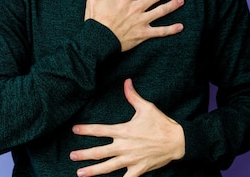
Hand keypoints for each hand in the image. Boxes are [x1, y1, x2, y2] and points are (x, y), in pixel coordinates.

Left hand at [70, 79, 184, 176]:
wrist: (177, 141)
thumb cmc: (161, 123)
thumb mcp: (147, 107)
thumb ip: (133, 96)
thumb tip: (126, 81)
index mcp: (124, 131)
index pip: (100, 130)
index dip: (86, 130)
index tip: (75, 130)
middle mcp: (124, 147)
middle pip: (99, 152)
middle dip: (84, 154)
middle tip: (72, 156)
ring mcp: (130, 160)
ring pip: (107, 167)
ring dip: (92, 171)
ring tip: (80, 173)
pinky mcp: (138, 169)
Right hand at [85, 0, 183, 51]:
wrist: (97, 42)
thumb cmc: (95, 22)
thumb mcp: (93, 0)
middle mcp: (136, 8)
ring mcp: (141, 21)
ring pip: (161, 11)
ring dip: (172, 5)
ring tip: (181, 0)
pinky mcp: (143, 34)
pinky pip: (160, 31)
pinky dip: (171, 29)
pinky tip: (181, 26)